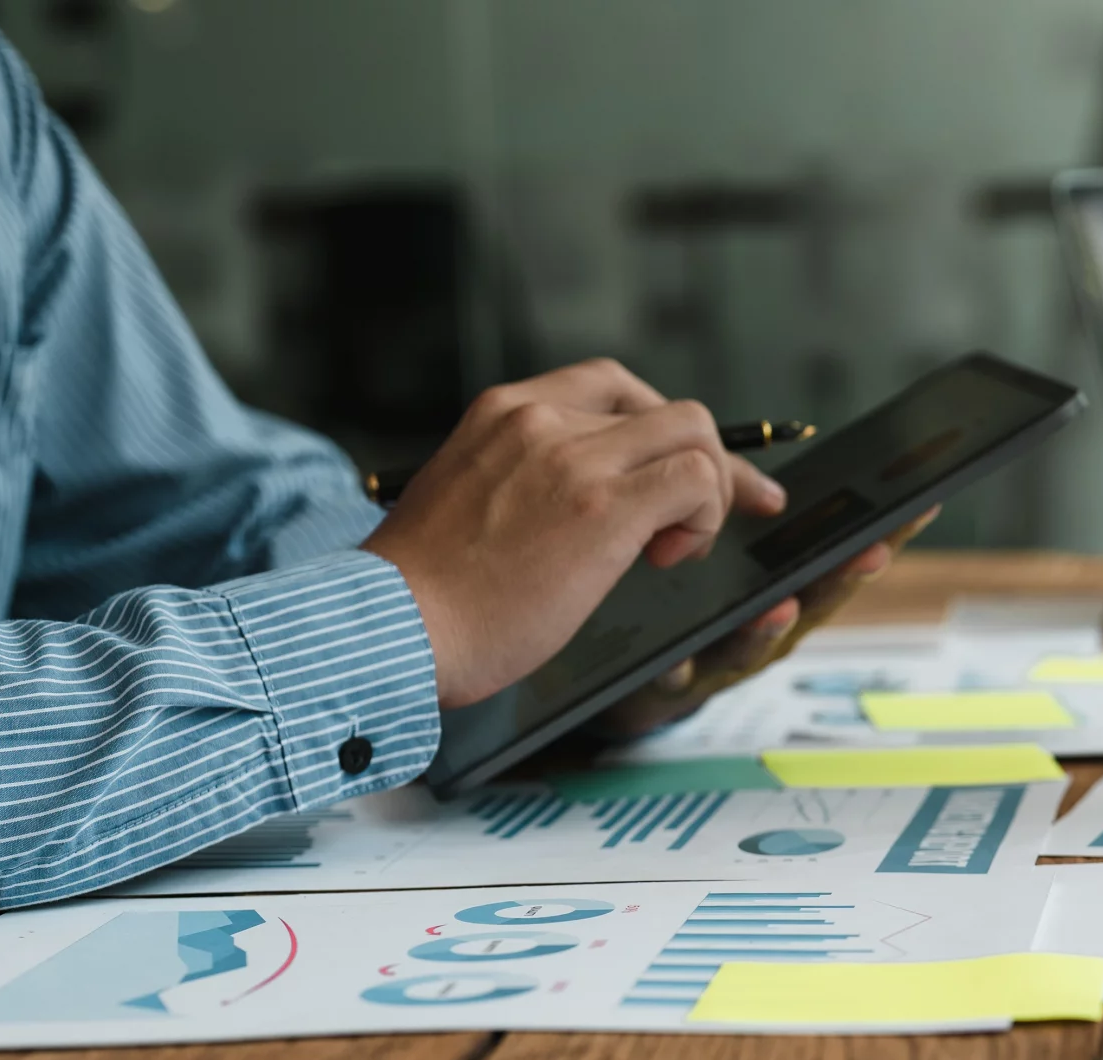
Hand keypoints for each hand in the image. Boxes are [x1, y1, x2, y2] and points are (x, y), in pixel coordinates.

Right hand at [363, 359, 787, 706]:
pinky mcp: (601, 507)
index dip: (662, 429)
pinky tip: (667, 558)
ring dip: (709, 493)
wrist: (393, 629)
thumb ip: (527, 479)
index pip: (614, 387)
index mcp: (505, 413)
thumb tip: (587, 502)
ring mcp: (573, 459)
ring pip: (696, 433)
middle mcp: (541, 421)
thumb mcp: (470, 499)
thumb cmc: (427, 591)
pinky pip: (696, 479)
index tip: (684, 472)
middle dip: (709, 464)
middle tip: (707, 521)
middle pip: (668, 409)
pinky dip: (704, 517)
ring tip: (673, 549)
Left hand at [590, 506, 939, 736]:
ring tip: (779, 609)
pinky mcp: (671, 682)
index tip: (919, 506)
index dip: (882, 534)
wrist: (629, 677)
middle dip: (843, 578)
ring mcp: (720, 656)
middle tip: (869, 554)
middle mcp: (763, 625)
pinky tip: (679, 657)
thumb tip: (775, 479)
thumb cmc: (686, 608)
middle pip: (813, 603)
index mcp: (780, 587)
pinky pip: (676, 676)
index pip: (837, 554)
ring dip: (769, 629)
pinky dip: (682, 667)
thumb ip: (739, 511)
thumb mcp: (722, 552)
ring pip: (752, 646)